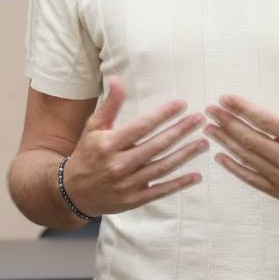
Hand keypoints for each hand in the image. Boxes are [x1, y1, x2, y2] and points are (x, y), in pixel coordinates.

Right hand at [63, 76, 206, 216]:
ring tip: (204, 142)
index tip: (182, 104)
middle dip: (181, 131)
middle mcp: (119, 164)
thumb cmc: (87, 154)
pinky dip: (179, 184)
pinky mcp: (134, 200)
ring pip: (162, 167)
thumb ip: (109, 105)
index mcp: (108, 144)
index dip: (163, 114)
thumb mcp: (93, 128)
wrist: (74, 193)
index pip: (142, 126)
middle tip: (200, 119)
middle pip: (157, 145)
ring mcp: (127, 184)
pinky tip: (197, 176)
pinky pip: (161, 191)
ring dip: (186, 155)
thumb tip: (116, 79)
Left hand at [204, 72, 278, 211]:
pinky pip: (250, 178)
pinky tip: (219, 156)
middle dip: (227, 123)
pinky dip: (233, 168)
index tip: (225, 99)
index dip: (243, 109)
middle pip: (251, 139)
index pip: (265, 121)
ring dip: (225, 142)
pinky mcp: (277, 191)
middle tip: (209, 110)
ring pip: (247, 157)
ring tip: (209, 128)